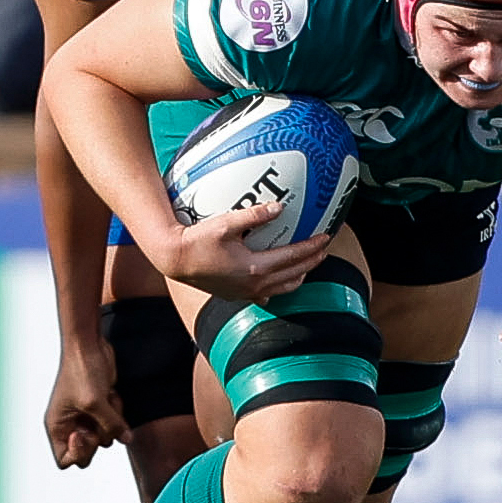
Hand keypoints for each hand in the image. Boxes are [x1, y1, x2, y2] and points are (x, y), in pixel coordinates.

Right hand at [46, 341, 129, 467]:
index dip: (78, 453)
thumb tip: (126, 439)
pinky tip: (110, 393)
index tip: (84, 433)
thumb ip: (111, 426)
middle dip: (99, 437)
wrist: (90, 345)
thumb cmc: (82, 371)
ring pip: (105, 438)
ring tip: (106, 399)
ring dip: (111, 422)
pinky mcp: (101, 407)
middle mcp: (70, 424)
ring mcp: (86, 416)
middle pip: (88, 452)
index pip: (65, 460)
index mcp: (58, 426)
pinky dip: (116, 411)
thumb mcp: (96, 403)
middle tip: (100, 419)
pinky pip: (114, 423)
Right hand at [157, 202, 330, 302]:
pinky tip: (278, 282)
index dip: (312, 247)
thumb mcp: (226, 223)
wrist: (175, 260)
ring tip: (308, 265)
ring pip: (282, 289)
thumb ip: (254, 215)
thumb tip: (279, 207)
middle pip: (293, 274)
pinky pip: (266, 296)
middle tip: (325, 249)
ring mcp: (246, 293)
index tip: (326, 237)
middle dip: (312, 262)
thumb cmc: (198, 239)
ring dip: (299, 276)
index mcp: (255, 268)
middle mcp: (254, 285)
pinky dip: (279, 288)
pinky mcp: (236, 296)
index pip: (293, 257)